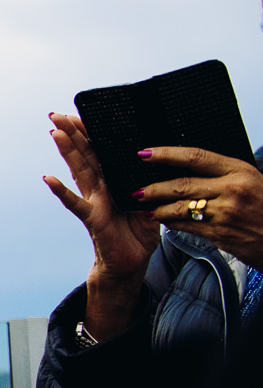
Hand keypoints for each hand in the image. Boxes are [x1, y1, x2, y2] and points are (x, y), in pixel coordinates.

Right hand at [43, 113, 159, 339]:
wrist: (131, 263)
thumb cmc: (139, 232)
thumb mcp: (151, 200)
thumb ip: (148, 181)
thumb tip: (154, 158)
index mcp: (115, 181)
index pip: (102, 150)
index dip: (91, 132)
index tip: (80, 112)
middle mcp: (101, 188)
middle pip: (86, 154)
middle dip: (72, 133)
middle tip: (56, 113)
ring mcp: (94, 202)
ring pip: (80, 171)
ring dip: (67, 151)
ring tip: (54, 131)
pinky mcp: (94, 218)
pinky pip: (76, 203)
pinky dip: (62, 191)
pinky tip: (49, 179)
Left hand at [131, 145, 262, 268]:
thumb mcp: (252, 180)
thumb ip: (224, 174)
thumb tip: (190, 166)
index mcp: (239, 171)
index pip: (195, 157)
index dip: (166, 154)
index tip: (145, 153)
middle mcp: (232, 190)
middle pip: (182, 184)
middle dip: (153, 188)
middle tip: (136, 190)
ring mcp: (225, 213)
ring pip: (180, 208)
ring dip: (158, 209)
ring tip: (146, 208)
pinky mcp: (221, 234)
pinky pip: (187, 227)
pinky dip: (172, 223)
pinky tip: (165, 221)